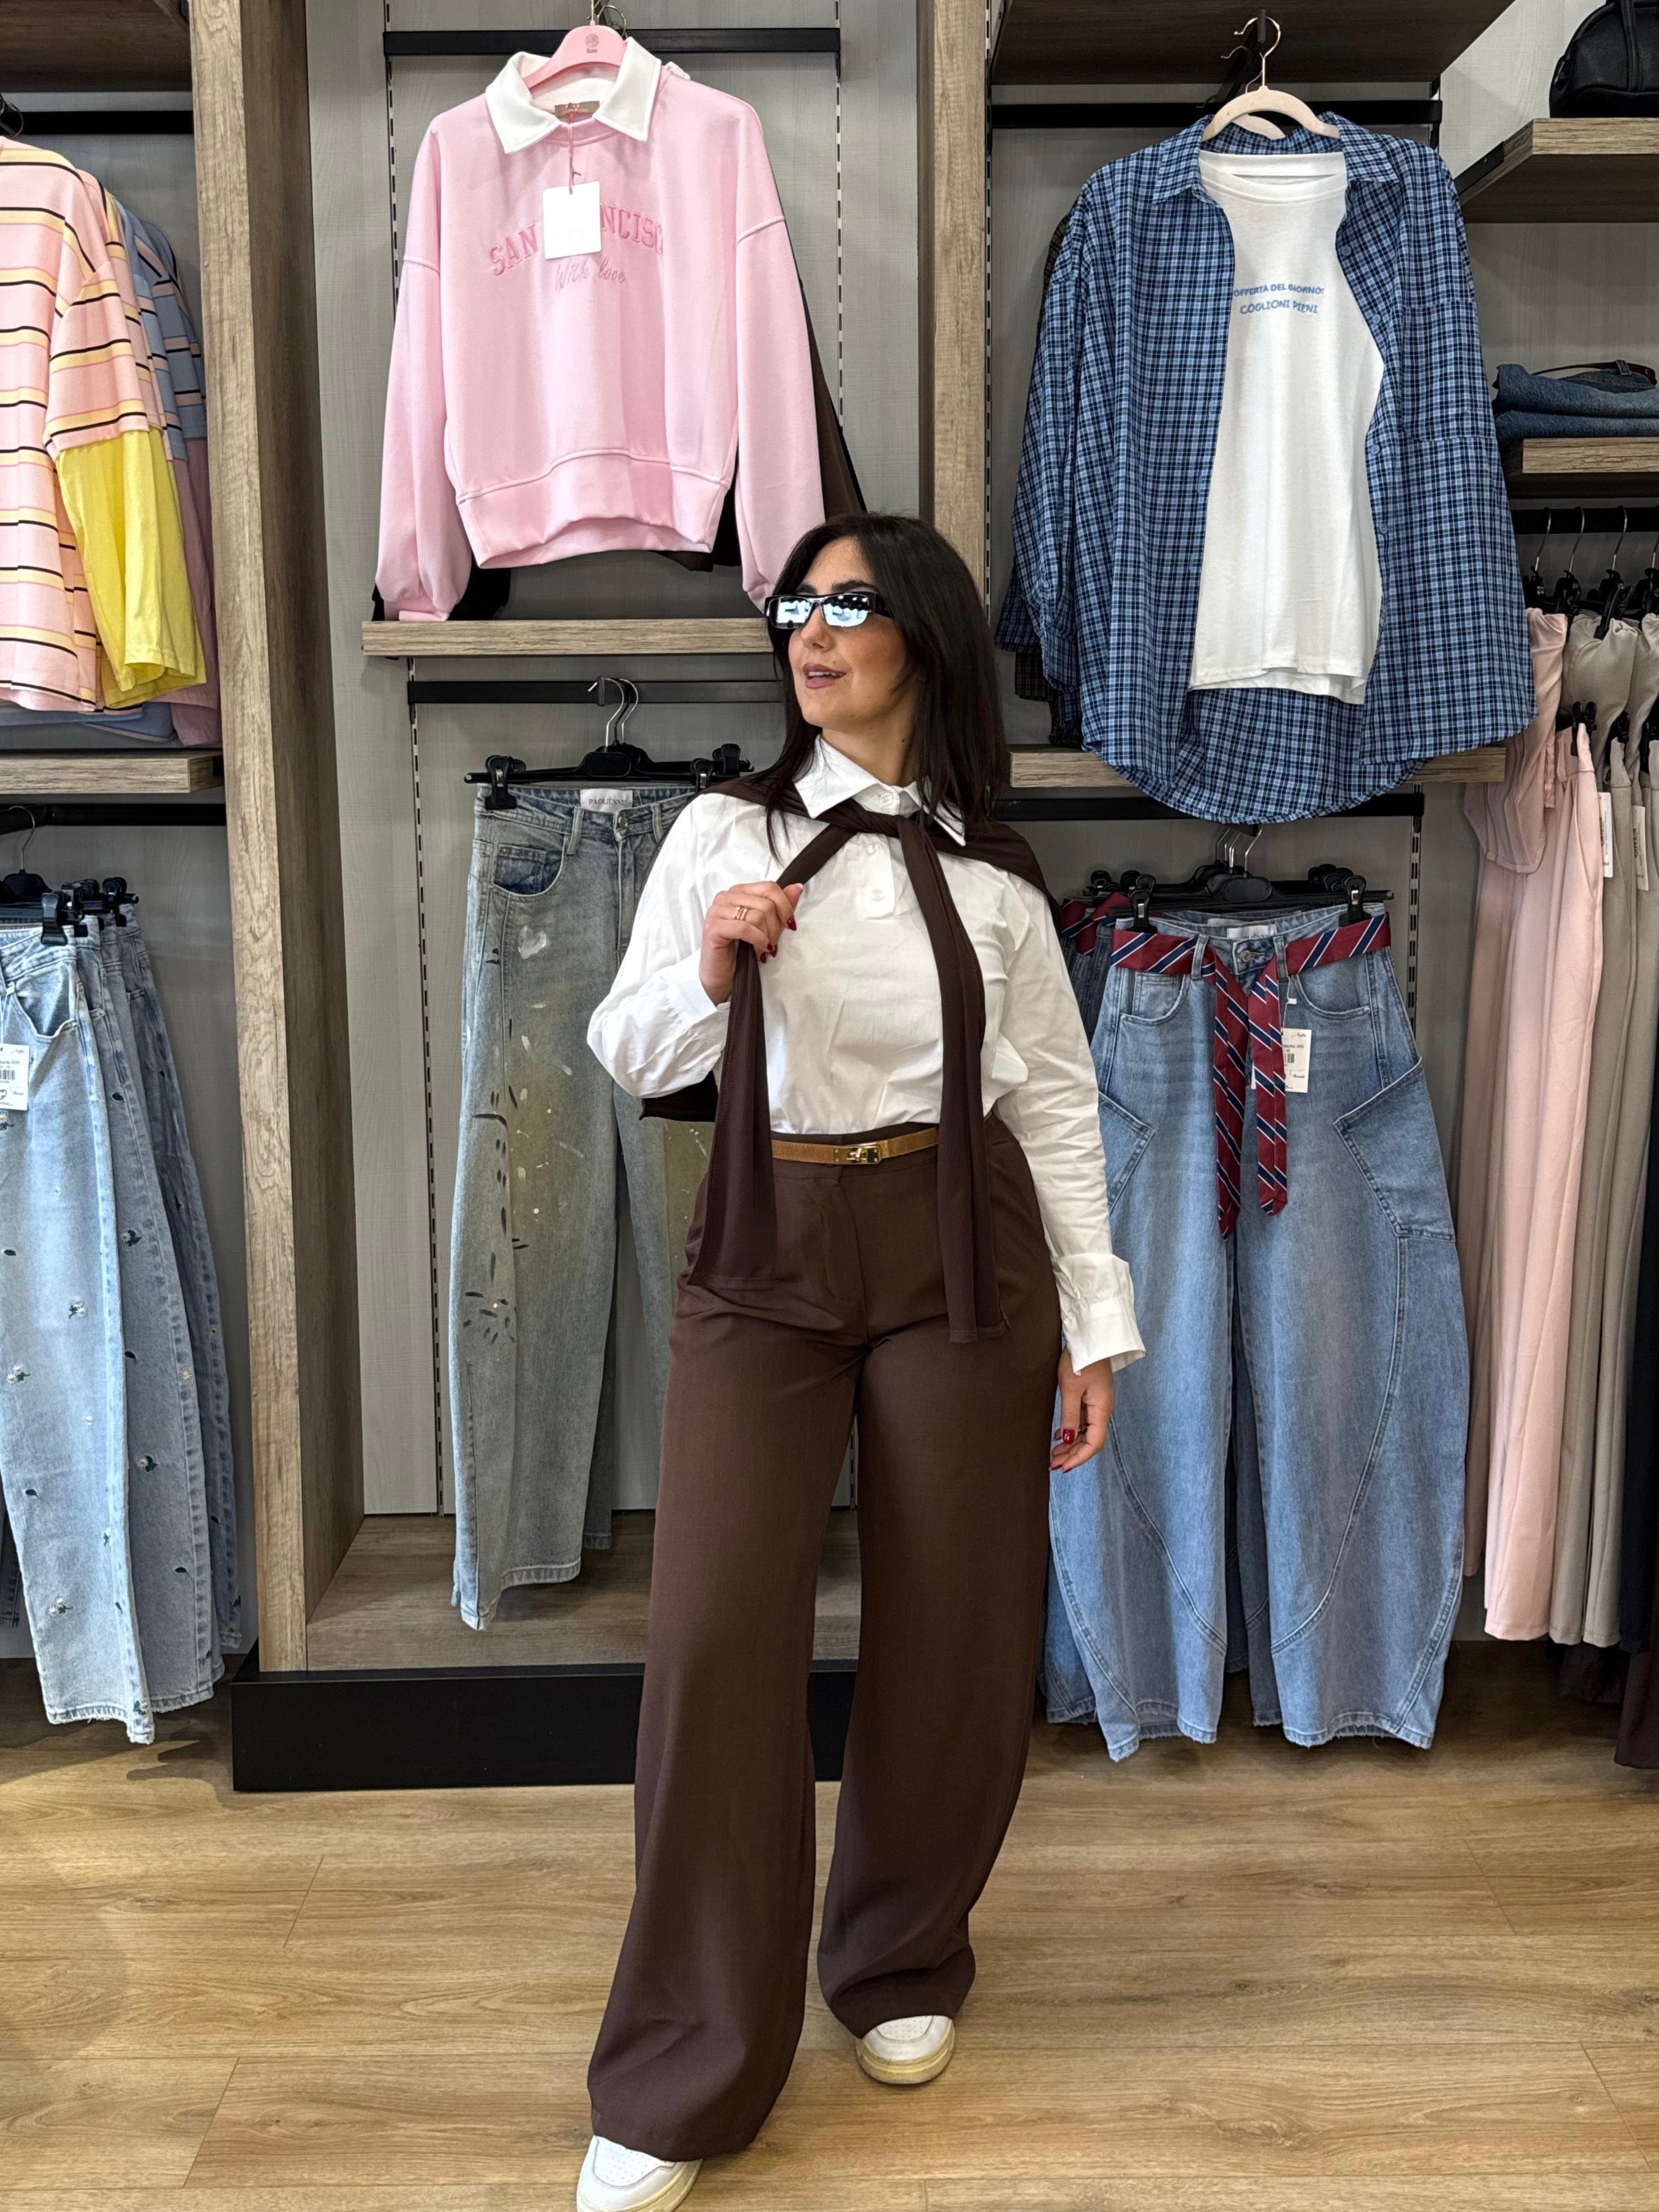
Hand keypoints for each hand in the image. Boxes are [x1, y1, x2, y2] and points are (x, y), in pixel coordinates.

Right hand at [698, 880, 803, 1004]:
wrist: (723, 976)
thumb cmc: (743, 950)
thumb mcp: (769, 926)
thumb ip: (781, 906)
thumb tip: (797, 887)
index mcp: (738, 891)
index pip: (769, 887)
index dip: (785, 906)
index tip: (790, 924)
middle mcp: (725, 897)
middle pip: (765, 904)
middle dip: (776, 927)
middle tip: (774, 943)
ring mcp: (716, 911)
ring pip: (757, 916)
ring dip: (767, 937)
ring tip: (765, 949)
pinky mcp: (713, 927)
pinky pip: (745, 928)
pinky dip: (758, 941)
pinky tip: (760, 951)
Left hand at [1051, 1349, 1114, 1470]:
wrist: (1091, 1337)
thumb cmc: (1081, 1359)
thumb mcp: (1071, 1388)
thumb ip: (1070, 1416)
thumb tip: (1068, 1440)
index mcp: (1102, 1410)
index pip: (1094, 1444)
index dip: (1078, 1458)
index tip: (1062, 1467)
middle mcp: (1103, 1410)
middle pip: (1090, 1440)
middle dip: (1072, 1454)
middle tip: (1052, 1463)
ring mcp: (1098, 1403)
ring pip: (1086, 1431)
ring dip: (1071, 1444)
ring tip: (1053, 1453)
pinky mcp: (1091, 1397)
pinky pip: (1083, 1420)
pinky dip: (1072, 1430)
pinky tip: (1059, 1435)